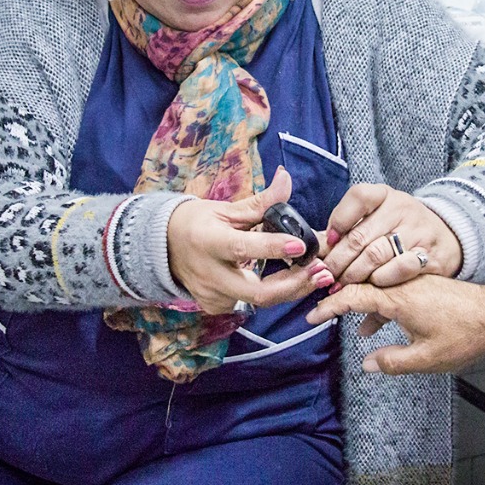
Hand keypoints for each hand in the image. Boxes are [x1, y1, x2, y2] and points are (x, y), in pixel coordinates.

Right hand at [167, 167, 334, 314]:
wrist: (161, 247)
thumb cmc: (197, 222)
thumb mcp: (226, 209)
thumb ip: (261, 202)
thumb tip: (286, 179)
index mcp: (208, 241)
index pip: (243, 248)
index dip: (273, 248)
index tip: (301, 245)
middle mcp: (209, 274)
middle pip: (257, 291)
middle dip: (294, 284)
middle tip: (322, 271)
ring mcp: (211, 295)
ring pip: (258, 301)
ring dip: (290, 290)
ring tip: (316, 276)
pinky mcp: (215, 306)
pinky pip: (250, 304)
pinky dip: (273, 294)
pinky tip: (292, 282)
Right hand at [305, 275, 484, 373]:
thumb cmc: (465, 335)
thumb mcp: (427, 358)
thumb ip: (393, 362)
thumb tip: (366, 364)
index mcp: (398, 298)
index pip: (352, 296)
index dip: (329, 306)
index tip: (312, 316)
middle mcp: (402, 284)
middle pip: (360, 284)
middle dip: (338, 296)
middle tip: (320, 310)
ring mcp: (413, 283)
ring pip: (377, 288)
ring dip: (361, 304)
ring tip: (353, 327)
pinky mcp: (424, 286)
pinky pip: (392, 291)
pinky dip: (379, 305)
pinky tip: (378, 327)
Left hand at [321, 184, 462, 287]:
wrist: (448, 238)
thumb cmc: (401, 229)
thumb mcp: (378, 218)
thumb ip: (348, 229)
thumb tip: (315, 246)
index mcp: (385, 195)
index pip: (359, 196)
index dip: (339, 220)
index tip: (329, 241)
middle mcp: (402, 209)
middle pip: (360, 235)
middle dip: (338, 260)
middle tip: (327, 276)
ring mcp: (417, 231)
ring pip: (375, 255)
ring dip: (354, 274)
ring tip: (343, 285)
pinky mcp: (429, 255)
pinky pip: (398, 269)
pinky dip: (381, 280)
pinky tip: (373, 285)